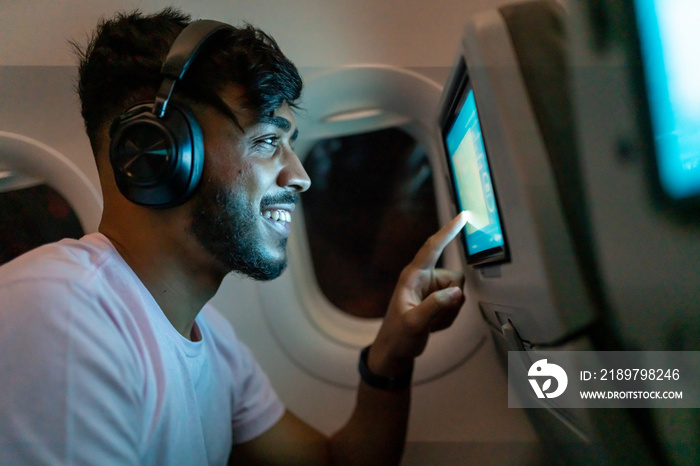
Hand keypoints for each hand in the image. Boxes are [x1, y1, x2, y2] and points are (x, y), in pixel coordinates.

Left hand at [368, 212, 467, 377]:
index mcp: (413, 276)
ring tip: (431, 323)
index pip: (433, 247)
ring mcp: (430, 289)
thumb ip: (435, 306)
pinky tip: (433, 324)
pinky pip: (455, 303)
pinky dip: (448, 317)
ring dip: (449, 311)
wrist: (394, 350)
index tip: (463, 216)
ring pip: (458, 292)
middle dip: (452, 300)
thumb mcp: (414, 323)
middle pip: (454, 278)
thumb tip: (457, 292)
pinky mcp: (436, 299)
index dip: (448, 230)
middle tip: (435, 318)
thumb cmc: (398, 336)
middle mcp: (423, 278)